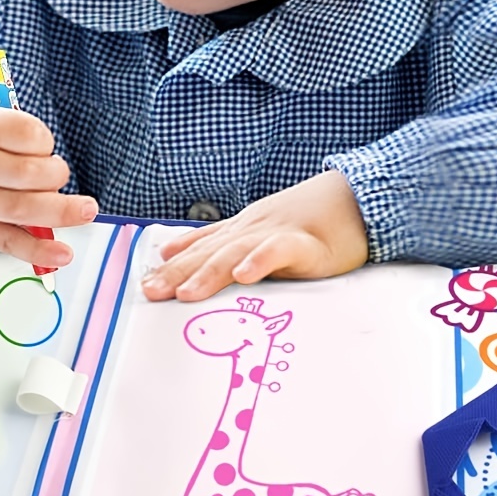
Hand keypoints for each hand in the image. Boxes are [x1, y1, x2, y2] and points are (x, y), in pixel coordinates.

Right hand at [0, 103, 97, 266]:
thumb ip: (16, 135)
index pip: (26, 133)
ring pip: (23, 210)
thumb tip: (56, 172)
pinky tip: (64, 254)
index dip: (46, 140)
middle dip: (56, 174)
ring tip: (85, 209)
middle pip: (28, 174)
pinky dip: (40, 252)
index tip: (43, 144)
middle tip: (56, 173)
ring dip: (62, 210)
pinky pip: (10, 244)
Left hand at [140, 171, 367, 302]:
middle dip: (178, 273)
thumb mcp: (254, 233)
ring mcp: (275, 233)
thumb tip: (170, 251)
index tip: (144, 283)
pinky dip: (260, 261)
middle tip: (151, 292)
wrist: (352, 201)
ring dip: (210, 273)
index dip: (171, 266)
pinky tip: (244, 274)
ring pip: (237, 253)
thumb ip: (215, 243)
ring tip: (186, 293)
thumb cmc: (304, 224)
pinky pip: (279, 251)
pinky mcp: (304, 243)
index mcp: (238, 231)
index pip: (199, 249)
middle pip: (209, 253)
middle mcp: (250, 230)